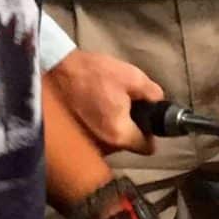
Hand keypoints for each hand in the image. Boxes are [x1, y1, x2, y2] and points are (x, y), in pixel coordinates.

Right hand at [47, 49, 164, 153]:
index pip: (146, 148)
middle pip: (129, 144)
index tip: (148, 118)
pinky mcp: (78, 135)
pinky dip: (101, 125)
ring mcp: (89, 142)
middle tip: (129, 104)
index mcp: (120, 134)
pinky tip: (98, 106)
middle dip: (133, 127)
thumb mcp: (133, 77)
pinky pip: (99, 135)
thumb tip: (158, 102)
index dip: (152, 133)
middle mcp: (104, 146)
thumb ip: (153, 94)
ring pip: (113, 140)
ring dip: (116, 126)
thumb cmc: (96, 74)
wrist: (61, 70)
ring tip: (112, 103)